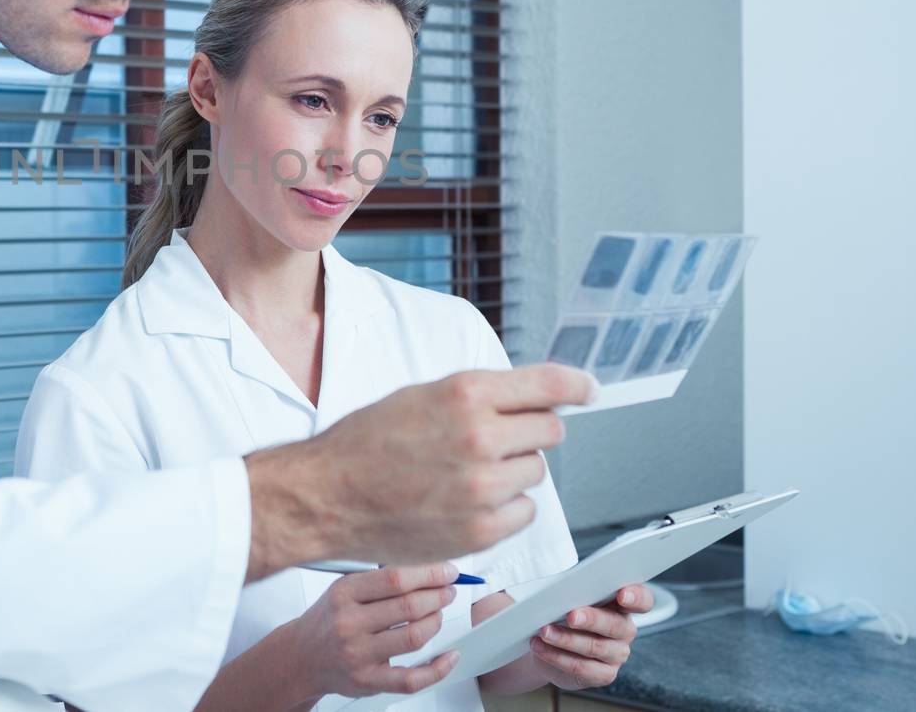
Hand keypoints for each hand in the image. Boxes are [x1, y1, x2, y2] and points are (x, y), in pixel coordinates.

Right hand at [245, 363, 593, 578]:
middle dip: (529, 432)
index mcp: (465, 394)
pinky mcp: (481, 529)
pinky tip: (469, 501)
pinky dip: (506, 507)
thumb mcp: (420, 396)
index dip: (577, 386)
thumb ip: (476, 396)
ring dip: (513, 471)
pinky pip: (525, 511)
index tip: (589, 390)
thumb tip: (527, 398)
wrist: (327, 495)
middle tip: (496, 439)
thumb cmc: (365, 444)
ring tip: (466, 473)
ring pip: (536, 472)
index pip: (549, 385)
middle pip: (549, 430)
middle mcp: (480, 436)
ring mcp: (483, 487)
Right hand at [286, 563, 461, 700]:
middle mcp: (349, 623)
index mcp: (344, 593)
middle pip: (409, 607)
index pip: (395, 579)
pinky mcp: (368, 681)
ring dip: (436, 622)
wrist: (302, 657)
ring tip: (438, 613)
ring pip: (414, 637)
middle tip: (448, 591)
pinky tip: (449, 655)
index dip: (429, 574)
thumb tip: (426, 570)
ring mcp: (358, 655)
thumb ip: (378, 580)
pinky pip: (412, 678)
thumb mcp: (343, 589)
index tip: (447, 572)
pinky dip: (438, 668)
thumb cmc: (329, 619)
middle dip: (438, 596)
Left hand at [528, 583, 652, 689]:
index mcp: (622, 605)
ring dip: (566, 639)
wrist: (547, 643)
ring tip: (545, 632)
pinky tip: (541, 647)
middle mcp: (625, 630)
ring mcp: (617, 654)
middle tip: (571, 616)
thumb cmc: (561, 612)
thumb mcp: (569, 597)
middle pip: (614, 625)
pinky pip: (581, 668)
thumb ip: (574, 591)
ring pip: (594, 647)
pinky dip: (557, 657)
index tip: (622, 595)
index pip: (642, 600)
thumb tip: (561, 591)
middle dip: (591, 619)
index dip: (636, 597)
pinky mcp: (604, 675)